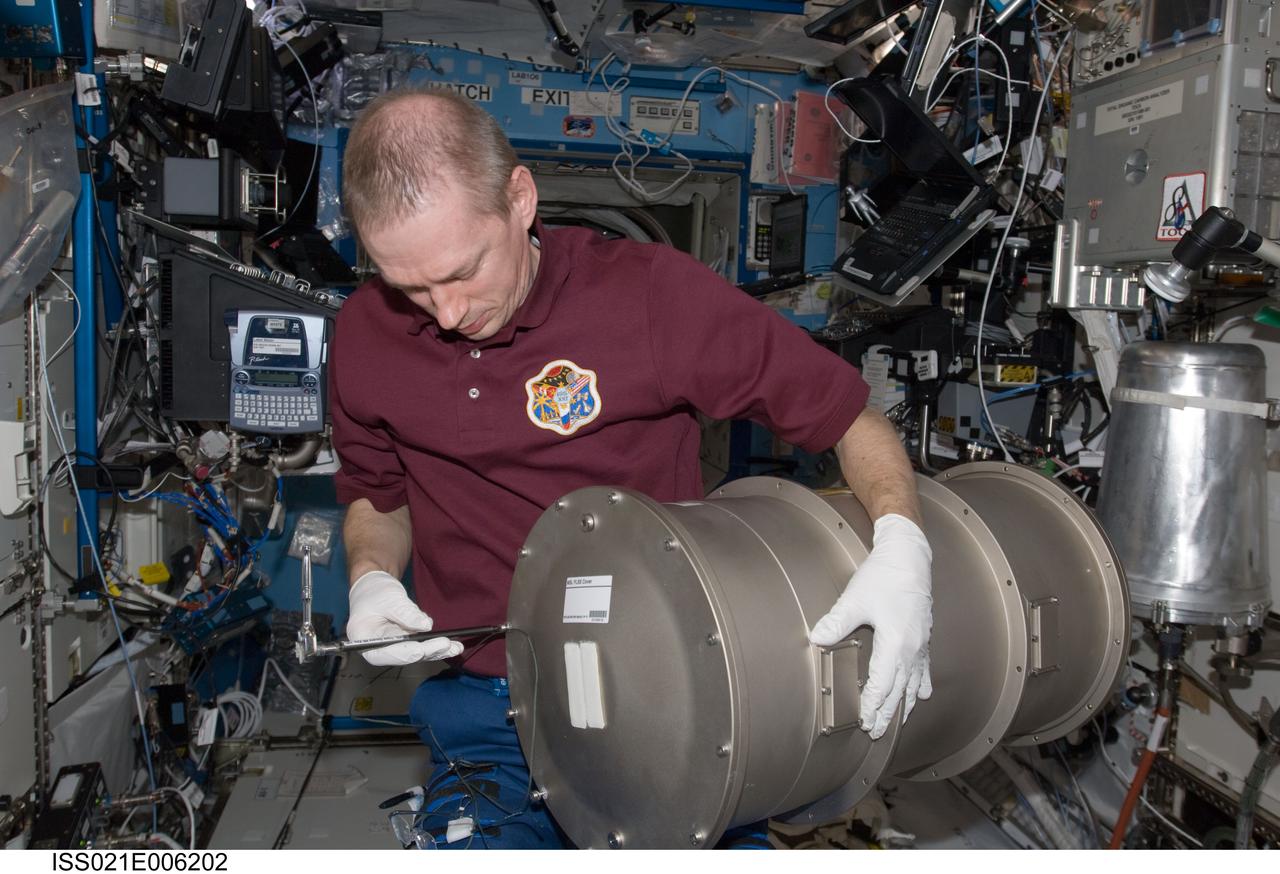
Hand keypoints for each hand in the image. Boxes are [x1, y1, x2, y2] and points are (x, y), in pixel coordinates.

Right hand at [347, 571, 462, 665]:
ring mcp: (392, 648)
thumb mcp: (388, 598)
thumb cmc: (374, 591)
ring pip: (416, 654)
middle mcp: (377, 649)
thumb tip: (425, 625)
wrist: (374, 588)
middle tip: (445, 644)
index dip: (403, 652)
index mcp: (364, 639)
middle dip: (426, 651)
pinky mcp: (405, 644)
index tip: (420, 649)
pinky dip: (436, 646)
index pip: (384, 652)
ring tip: (455, 647)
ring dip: (436, 651)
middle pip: (403, 655)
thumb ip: (405, 612)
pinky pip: (421, 647)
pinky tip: (453, 646)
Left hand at [808, 514, 932, 738]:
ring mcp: (921, 643)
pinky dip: (920, 684)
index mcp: (896, 643)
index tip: (865, 721)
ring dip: (905, 703)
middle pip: (899, 689)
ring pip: (914, 682)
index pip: (882, 684)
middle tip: (876, 732)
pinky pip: (924, 668)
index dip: (873, 705)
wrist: (910, 557)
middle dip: (887, 712)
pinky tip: (921, 693)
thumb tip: (817, 638)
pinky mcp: (924, 635)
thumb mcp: (855, 599)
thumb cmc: (884, 576)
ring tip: (899, 721)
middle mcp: (912, 648)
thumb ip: (836, 622)